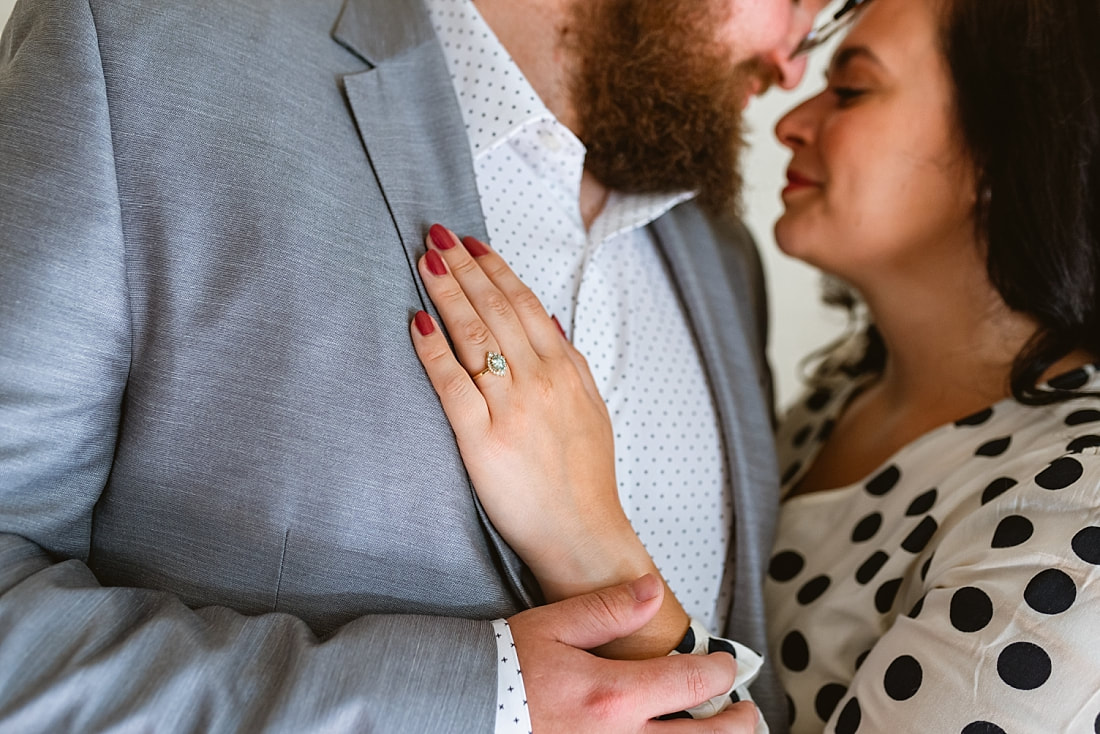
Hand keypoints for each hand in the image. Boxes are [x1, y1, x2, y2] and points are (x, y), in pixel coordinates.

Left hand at [409, 225, 645, 601]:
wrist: (583, 534)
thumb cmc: (585, 475)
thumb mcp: (591, 407)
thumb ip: (569, 360)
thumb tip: (547, 316)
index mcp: (564, 371)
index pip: (524, 304)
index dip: (494, 269)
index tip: (470, 243)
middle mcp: (539, 382)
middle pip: (495, 311)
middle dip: (463, 268)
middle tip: (436, 235)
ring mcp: (510, 410)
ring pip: (474, 338)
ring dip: (447, 294)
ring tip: (424, 261)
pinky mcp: (482, 442)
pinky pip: (452, 387)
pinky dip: (434, 351)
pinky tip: (417, 323)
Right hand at [509, 575, 758, 732]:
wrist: (462, 709)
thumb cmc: (505, 668)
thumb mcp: (553, 626)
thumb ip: (608, 610)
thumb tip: (655, 591)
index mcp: (613, 697)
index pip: (694, 685)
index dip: (723, 672)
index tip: (728, 665)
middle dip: (736, 724)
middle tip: (747, 712)